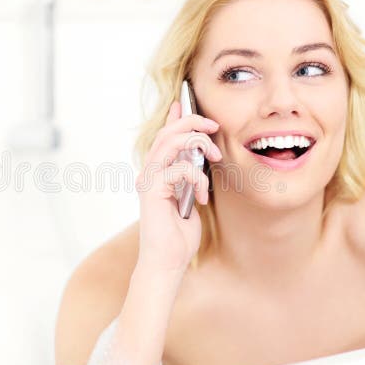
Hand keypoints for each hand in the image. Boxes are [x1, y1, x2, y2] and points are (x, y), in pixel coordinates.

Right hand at [135, 100, 221, 272]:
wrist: (168, 261)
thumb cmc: (179, 236)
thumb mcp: (190, 199)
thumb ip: (191, 177)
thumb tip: (199, 158)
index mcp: (157, 173)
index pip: (164, 136)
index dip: (175, 118)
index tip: (185, 103)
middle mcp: (149, 172)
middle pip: (167, 133)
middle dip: (192, 122)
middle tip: (214, 125)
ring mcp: (148, 180)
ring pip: (170, 142)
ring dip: (197, 143)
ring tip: (215, 157)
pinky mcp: (153, 189)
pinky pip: (179, 168)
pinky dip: (197, 178)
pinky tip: (201, 197)